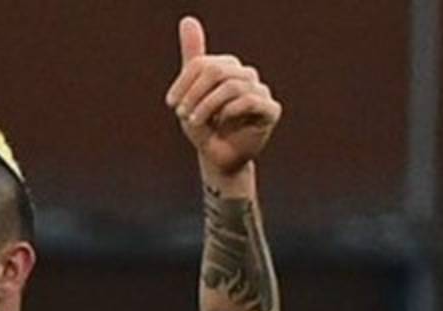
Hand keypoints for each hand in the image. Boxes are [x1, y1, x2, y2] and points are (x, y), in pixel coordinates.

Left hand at [165, 16, 280, 175]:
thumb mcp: (190, 93)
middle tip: (182, 114)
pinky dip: (229, 112)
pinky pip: (251, 100)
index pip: (204, 63)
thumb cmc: (204, 126)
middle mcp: (246, 75)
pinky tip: (221, 123)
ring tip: (195, 122)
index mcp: (227, 68)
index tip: (172, 104)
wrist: (217, 158)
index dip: (184, 82)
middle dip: (194, 94)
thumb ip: (192, 57)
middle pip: (217, 71)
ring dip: (207, 106)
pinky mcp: (270, 109)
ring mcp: (261, 91)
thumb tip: (188, 19)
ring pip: (232, 86)